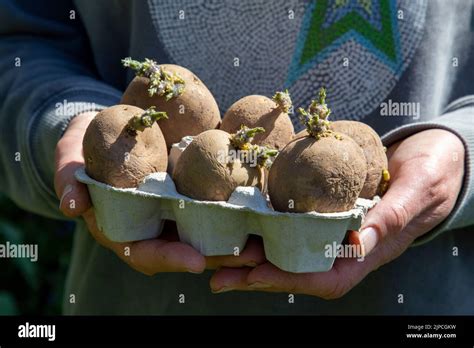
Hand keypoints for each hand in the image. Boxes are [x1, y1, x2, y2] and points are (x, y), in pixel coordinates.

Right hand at [54, 111, 263, 274]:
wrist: (106, 131)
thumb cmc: (86, 148)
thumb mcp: (71, 159)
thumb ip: (69, 179)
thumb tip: (70, 205)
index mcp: (125, 229)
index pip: (147, 252)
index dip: (170, 258)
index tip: (196, 262)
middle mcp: (154, 225)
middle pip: (188, 249)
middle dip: (218, 256)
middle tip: (248, 255)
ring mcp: (176, 210)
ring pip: (208, 231)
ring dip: (236, 237)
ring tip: (265, 238)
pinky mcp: (192, 190)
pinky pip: (215, 203)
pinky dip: (238, 208)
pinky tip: (263, 204)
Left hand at [210, 129, 464, 296]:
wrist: (432, 156)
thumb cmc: (432, 173)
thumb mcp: (417, 190)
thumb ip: (391, 216)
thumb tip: (358, 242)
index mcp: (369, 250)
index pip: (326, 277)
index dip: (290, 278)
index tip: (256, 275)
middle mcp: (347, 247)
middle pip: (298, 269)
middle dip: (258, 274)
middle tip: (219, 273)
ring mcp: (334, 231)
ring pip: (290, 250)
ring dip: (255, 255)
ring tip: (218, 255)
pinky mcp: (325, 211)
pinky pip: (293, 225)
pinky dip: (267, 228)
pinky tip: (242, 224)